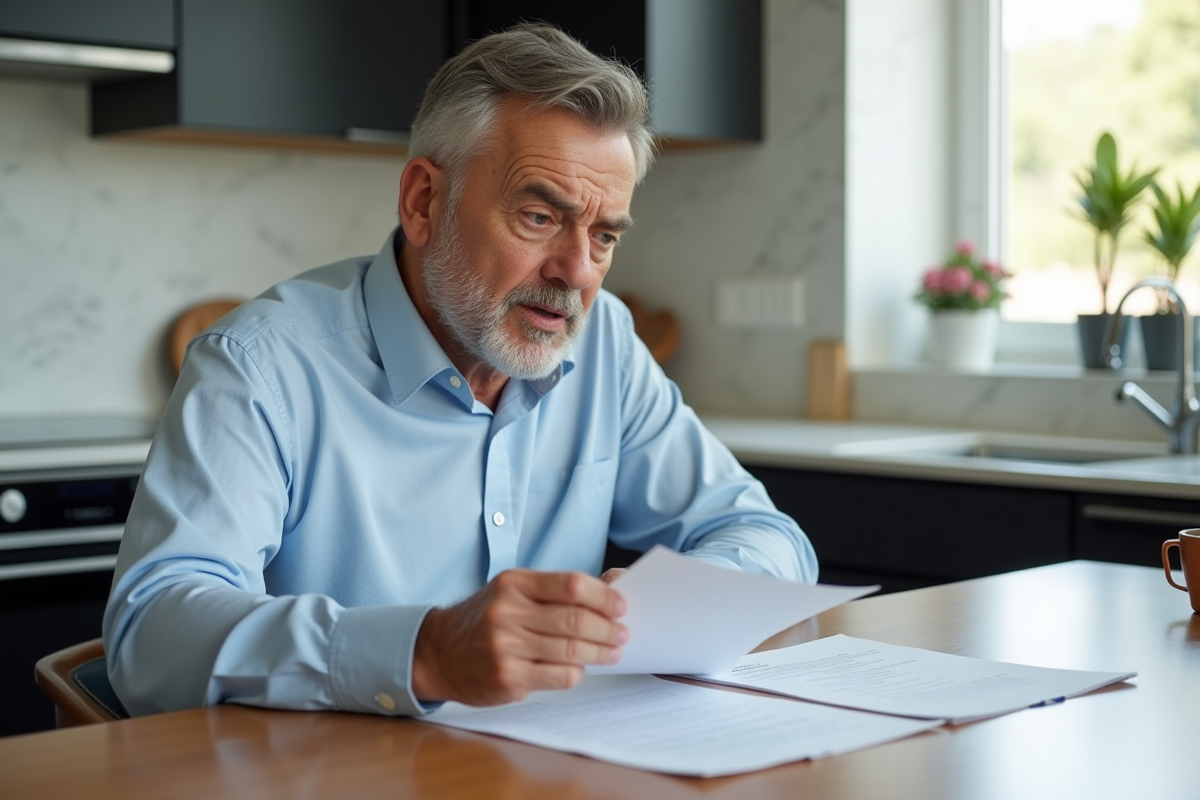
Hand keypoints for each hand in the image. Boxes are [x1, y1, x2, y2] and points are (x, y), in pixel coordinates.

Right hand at [411, 569, 628, 705]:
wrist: (438, 652)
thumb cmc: (483, 619)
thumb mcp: (510, 592)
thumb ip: (550, 592)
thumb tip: (604, 600)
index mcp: (514, 583)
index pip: (571, 584)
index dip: (604, 596)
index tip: (621, 606)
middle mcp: (508, 612)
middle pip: (576, 620)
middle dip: (608, 629)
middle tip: (622, 634)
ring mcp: (506, 647)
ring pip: (571, 650)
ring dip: (600, 653)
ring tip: (612, 652)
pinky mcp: (508, 677)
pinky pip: (558, 676)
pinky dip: (577, 673)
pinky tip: (580, 668)